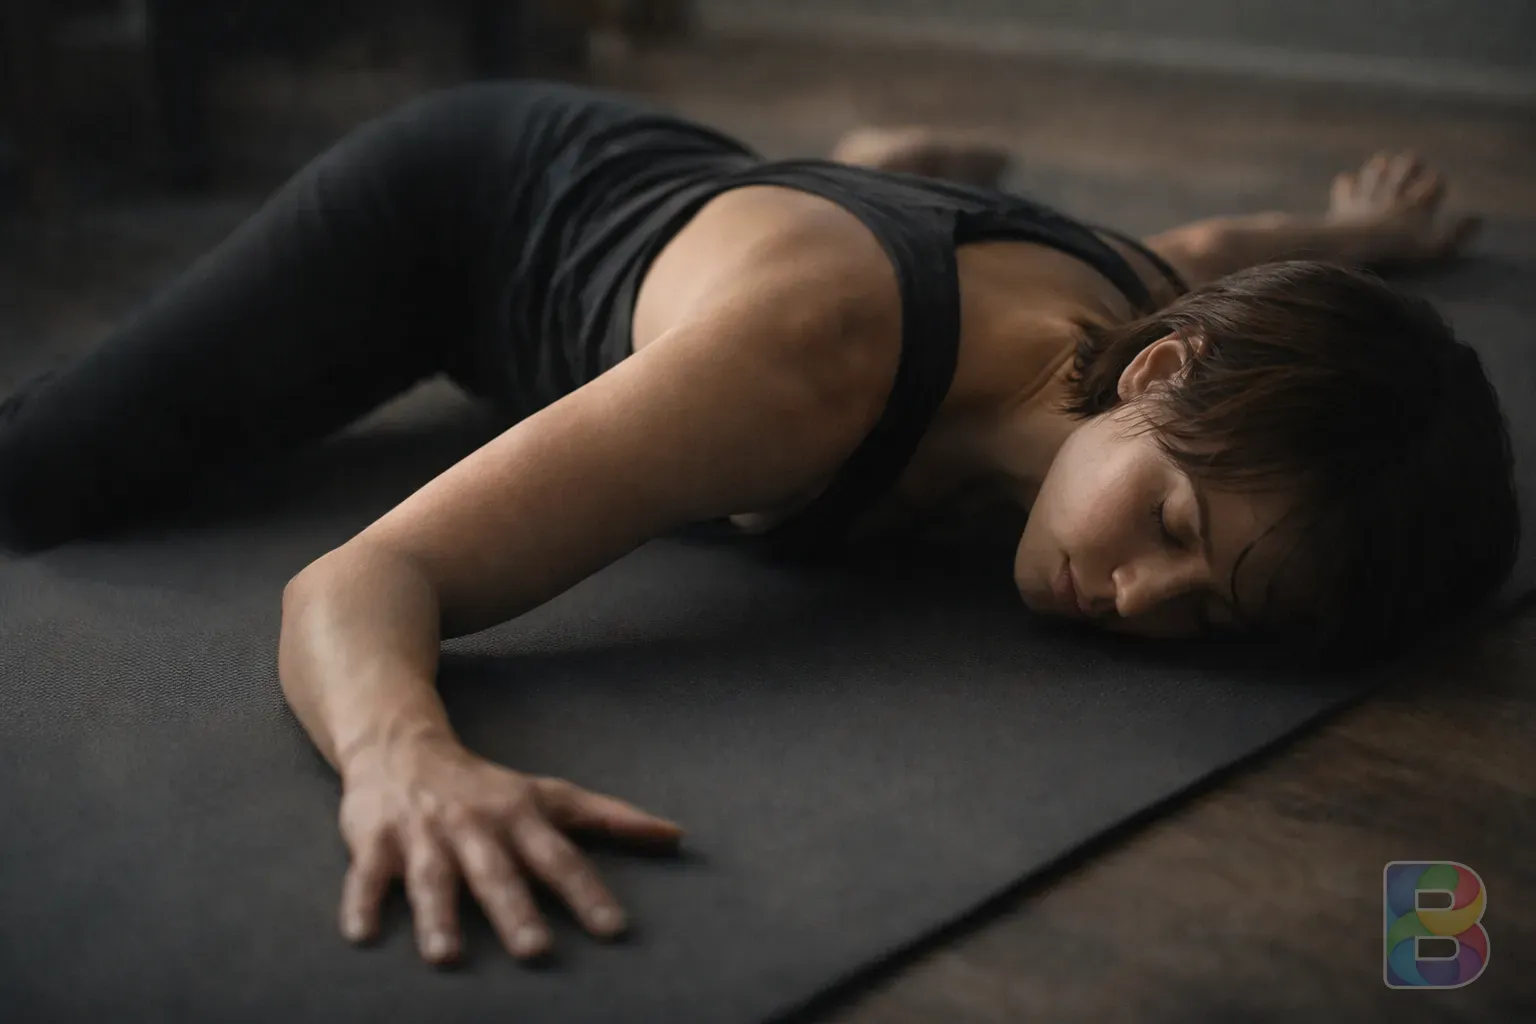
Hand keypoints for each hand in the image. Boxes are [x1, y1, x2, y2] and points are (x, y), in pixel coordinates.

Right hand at [336, 736, 682, 964]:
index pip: (561, 858)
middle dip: (516, 910)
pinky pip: (366, 877)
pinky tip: (363, 937)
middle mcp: (475, 828)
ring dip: (439, 917)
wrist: (402, 745)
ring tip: (447, 957)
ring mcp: (423, 836)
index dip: (588, 892)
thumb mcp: (550, 795)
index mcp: (520, 818)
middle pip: (499, 873)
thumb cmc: (487, 786)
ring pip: (432, 879)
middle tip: (537, 951)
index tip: (614, 929)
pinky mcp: (375, 843)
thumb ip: (611, 819)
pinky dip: (362, 904)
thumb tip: (677, 836)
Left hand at [1326, 151, 1480, 260]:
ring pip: (1376, 170)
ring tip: (1383, 164)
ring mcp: (1367, 194)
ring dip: (1380, 166)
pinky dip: (1348, 182)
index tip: (1437, 187)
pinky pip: (1345, 184)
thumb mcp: (1435, 248)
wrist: (1356, 246)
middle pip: (1406, 165)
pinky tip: (1349, 182)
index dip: (1437, 183)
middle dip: (1411, 163)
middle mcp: (1394, 192)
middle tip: (1414, 165)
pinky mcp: (1344, 202)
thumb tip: (1477, 219)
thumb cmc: (1398, 250)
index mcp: (1417, 201)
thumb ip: (1458, 234)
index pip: (1433, 182)